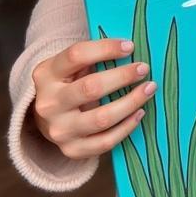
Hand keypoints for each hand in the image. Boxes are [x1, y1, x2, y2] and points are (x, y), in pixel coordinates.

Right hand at [31, 38, 157, 159]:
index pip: (76, 55)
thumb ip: (94, 56)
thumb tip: (131, 48)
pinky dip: (127, 127)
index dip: (106, 48)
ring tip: (149, 89)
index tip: (130, 46)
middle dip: (122, 76)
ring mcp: (58, 130)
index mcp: (47, 74)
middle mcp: (49, 104)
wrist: (47, 118)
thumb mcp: (72, 65)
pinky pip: (105, 142)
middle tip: (143, 68)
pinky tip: (139, 112)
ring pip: (101, 118)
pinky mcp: (71, 150)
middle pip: (90, 88)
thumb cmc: (70, 82)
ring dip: (131, 102)